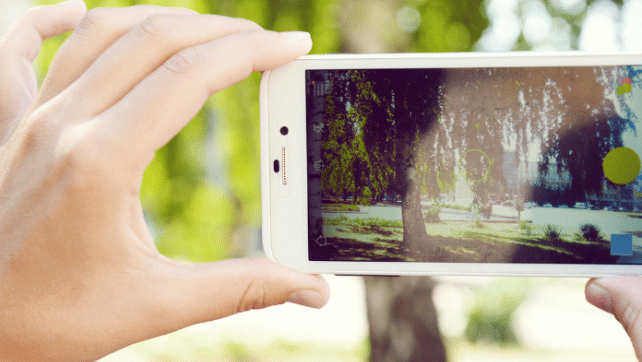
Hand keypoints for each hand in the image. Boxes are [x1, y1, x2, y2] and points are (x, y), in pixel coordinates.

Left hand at [0, 1, 328, 360]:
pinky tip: (76, 10)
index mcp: (102, 160)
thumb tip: (312, 288)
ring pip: (100, 33)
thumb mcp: (158, 306)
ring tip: (209, 30)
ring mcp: (27, 120)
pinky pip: (20, 50)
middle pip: (153, 40)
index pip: (191, 76)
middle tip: (269, 41)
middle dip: (222, 31)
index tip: (292, 46)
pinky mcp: (5, 127)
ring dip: (161, 21)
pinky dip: (49, 20)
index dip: (252, 53)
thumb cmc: (54, 319)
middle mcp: (63, 125)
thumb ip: (243, 287)